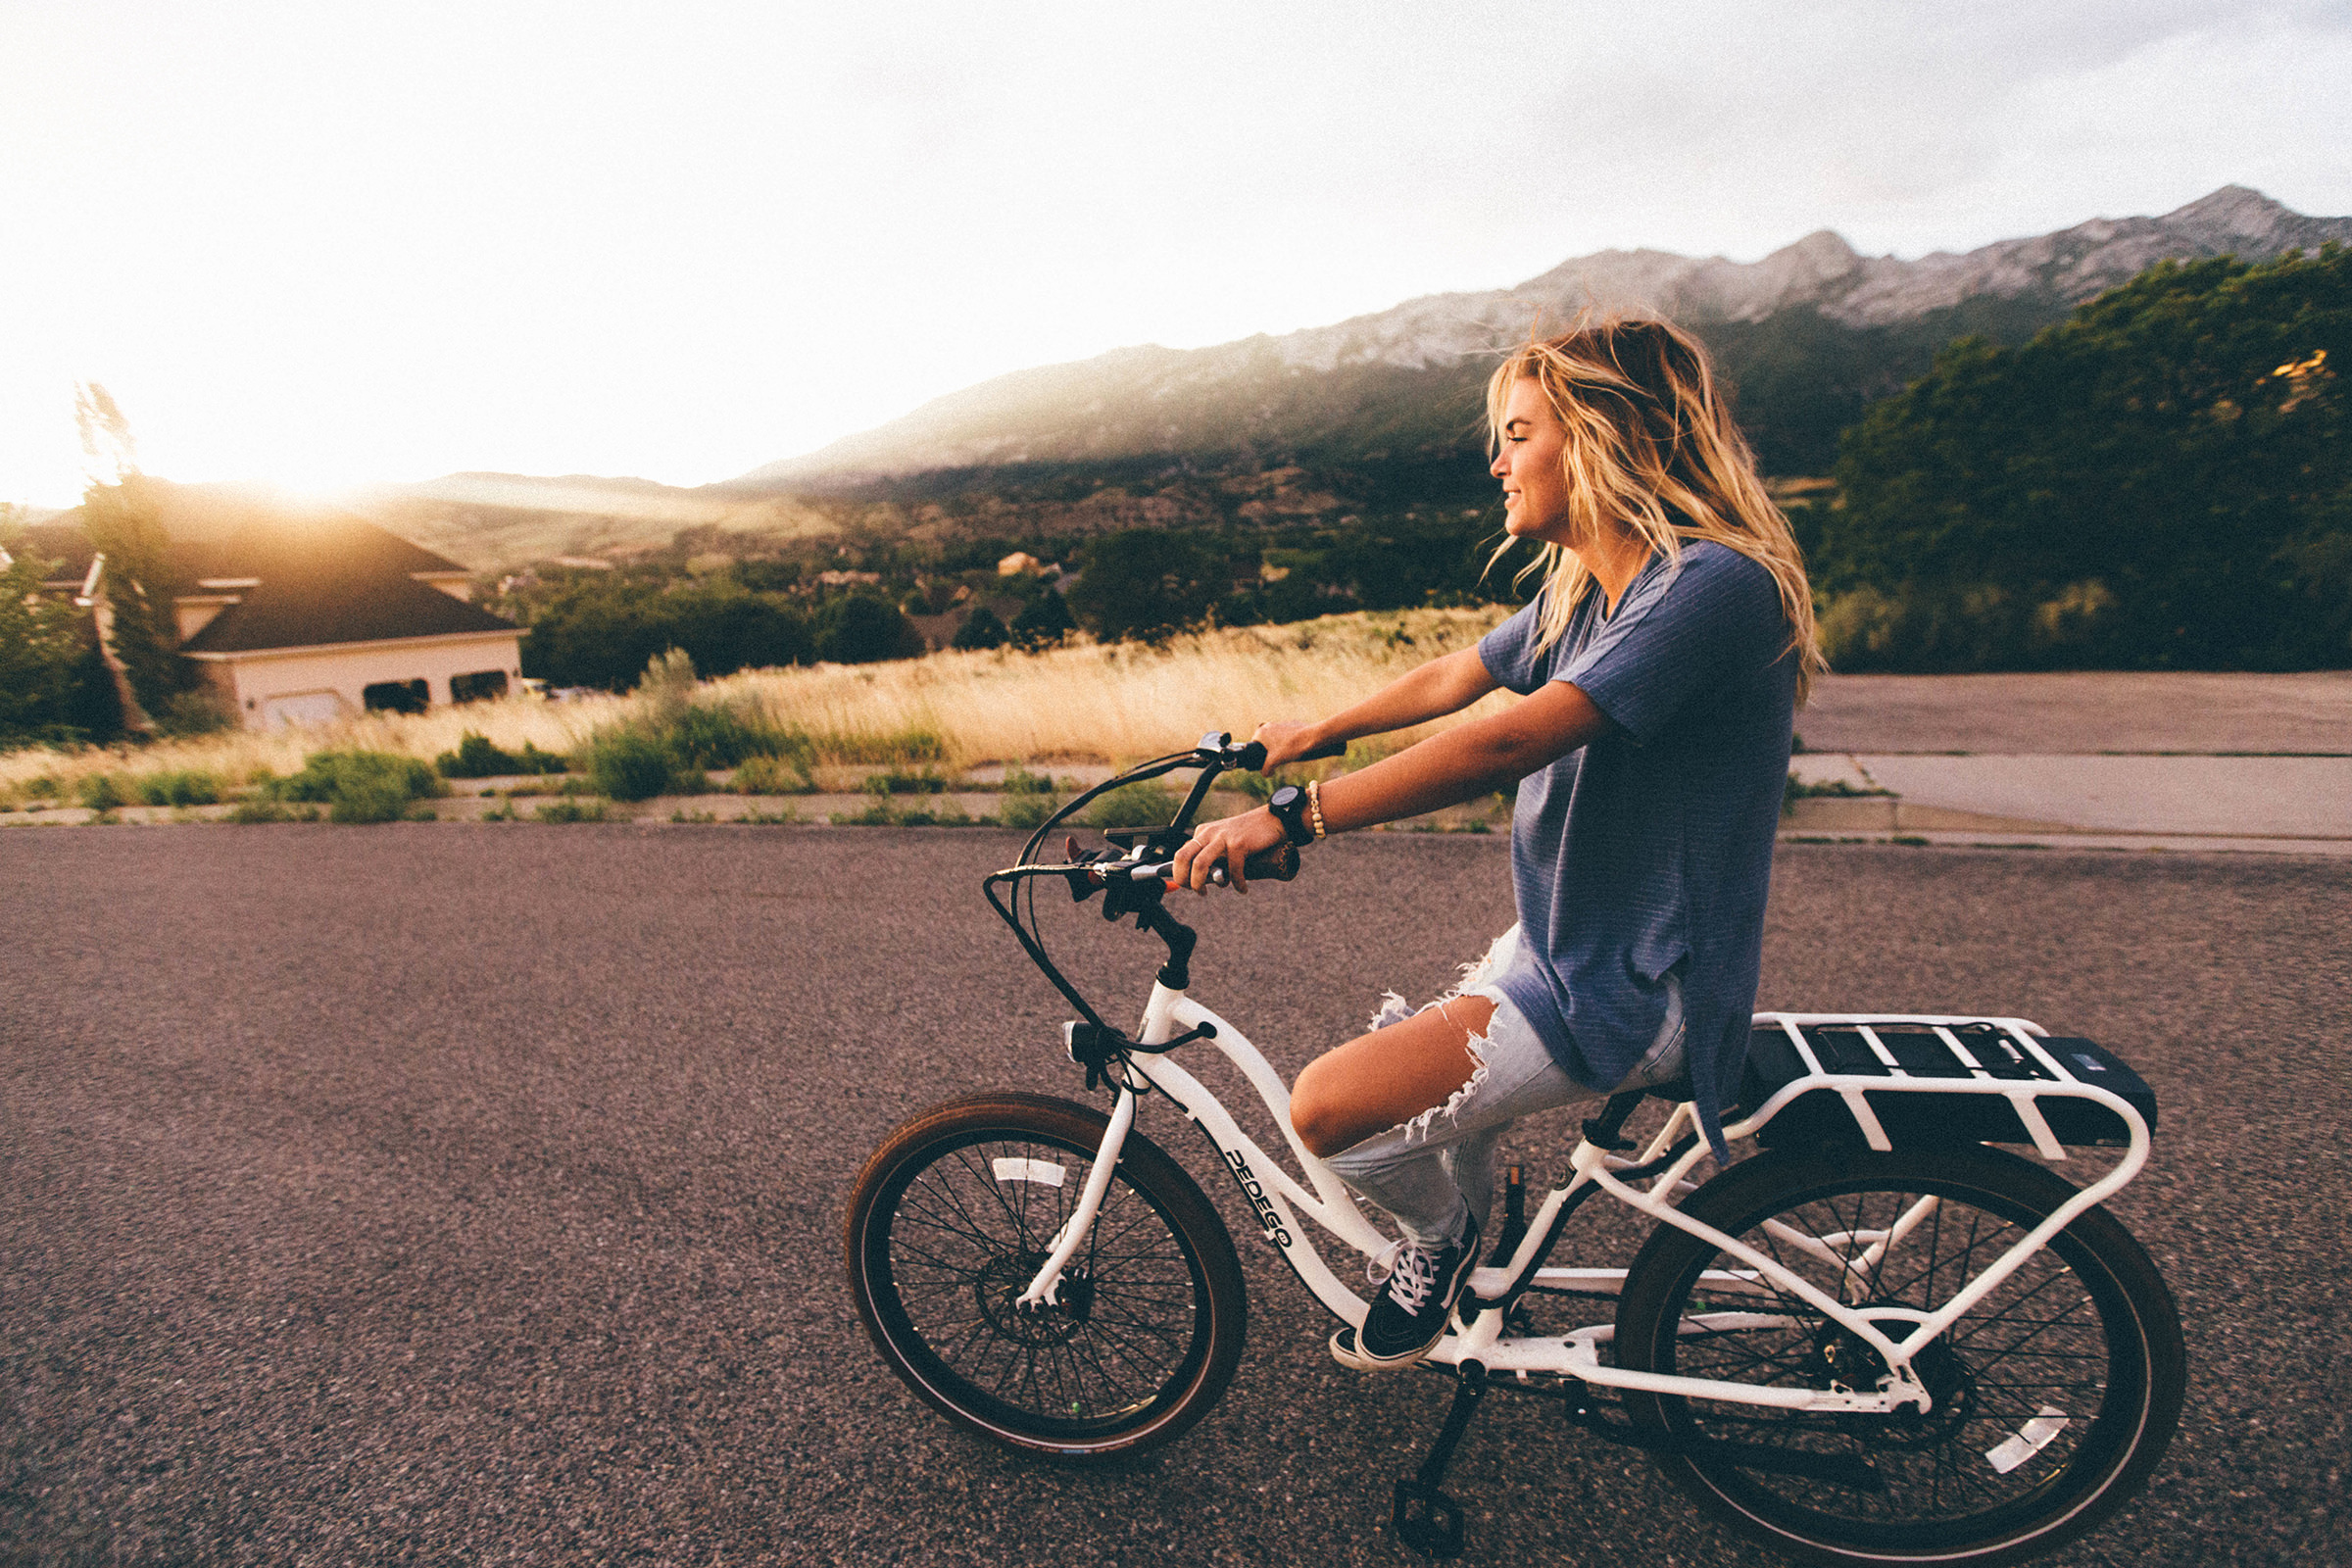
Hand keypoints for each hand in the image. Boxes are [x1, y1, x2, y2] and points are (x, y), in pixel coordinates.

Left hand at [1169, 807, 1288, 894]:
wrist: (1273, 820)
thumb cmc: (1250, 836)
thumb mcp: (1225, 843)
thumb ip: (1214, 857)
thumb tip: (1203, 881)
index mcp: (1203, 833)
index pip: (1180, 854)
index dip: (1179, 874)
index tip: (1186, 886)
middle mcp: (1209, 833)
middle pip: (1183, 857)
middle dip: (1184, 879)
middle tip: (1196, 891)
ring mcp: (1222, 837)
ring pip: (1200, 864)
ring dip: (1200, 883)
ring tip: (1206, 893)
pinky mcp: (1238, 843)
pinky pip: (1232, 870)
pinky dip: (1237, 883)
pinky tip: (1243, 888)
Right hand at [1251, 720, 1327, 769]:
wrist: (1309, 738)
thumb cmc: (1289, 748)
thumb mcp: (1274, 762)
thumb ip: (1266, 770)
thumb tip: (1265, 774)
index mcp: (1261, 732)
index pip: (1253, 743)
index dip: (1257, 753)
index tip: (1264, 759)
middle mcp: (1269, 725)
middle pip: (1264, 740)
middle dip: (1268, 749)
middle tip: (1274, 758)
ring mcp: (1280, 723)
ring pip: (1275, 736)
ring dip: (1278, 744)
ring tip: (1285, 753)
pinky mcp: (1291, 724)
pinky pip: (1286, 734)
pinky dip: (1288, 740)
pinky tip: (1294, 748)